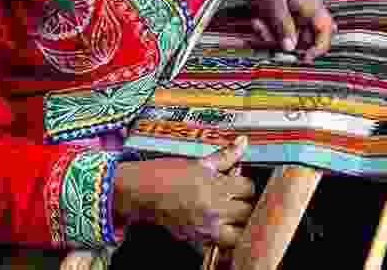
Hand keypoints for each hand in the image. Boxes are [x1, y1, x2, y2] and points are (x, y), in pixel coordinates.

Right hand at [113, 136, 254, 247]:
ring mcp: (205, 226)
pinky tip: (222, 227)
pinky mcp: (197, 237)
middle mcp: (212, 208)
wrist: (139, 193)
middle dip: (244, 203)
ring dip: (240, 223)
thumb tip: (242, 143)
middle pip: (246, 209)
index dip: (244, 183)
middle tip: (236, 198)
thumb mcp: (197, 162)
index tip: (238, 182)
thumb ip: (224, 156)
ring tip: (233, 215)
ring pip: (240, 231)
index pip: (247, 187)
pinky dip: (227, 237)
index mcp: (214, 185)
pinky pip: (223, 243)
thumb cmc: (164, 174)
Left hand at [248, 0, 336, 63]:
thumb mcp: (272, 2)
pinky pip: (283, 22)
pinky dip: (270, 24)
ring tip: (257, 22)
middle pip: (305, 36)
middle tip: (266, 36)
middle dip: (284, 40)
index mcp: (311, 6)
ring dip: (273, 32)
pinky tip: (257, 17)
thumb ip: (282, 25)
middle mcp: (310, 7)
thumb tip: (290, 48)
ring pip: (291, 31)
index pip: (325, 32)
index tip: (303, 59)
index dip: (318, 49)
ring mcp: (301, 7)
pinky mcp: (291, 6)